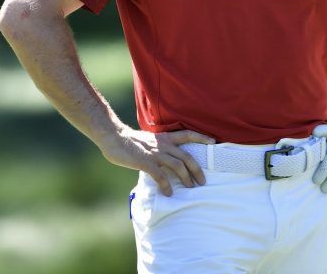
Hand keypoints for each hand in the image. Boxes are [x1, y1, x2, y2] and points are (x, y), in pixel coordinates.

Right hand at [99, 127, 214, 196]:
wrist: (113, 136)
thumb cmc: (129, 140)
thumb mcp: (148, 140)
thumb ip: (158, 147)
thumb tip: (165, 159)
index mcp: (164, 137)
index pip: (187, 134)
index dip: (201, 137)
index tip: (213, 142)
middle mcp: (163, 144)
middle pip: (186, 156)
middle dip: (197, 170)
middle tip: (202, 182)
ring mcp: (155, 153)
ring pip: (177, 166)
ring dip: (186, 178)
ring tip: (190, 188)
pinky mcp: (145, 161)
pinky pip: (160, 175)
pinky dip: (166, 185)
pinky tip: (168, 193)